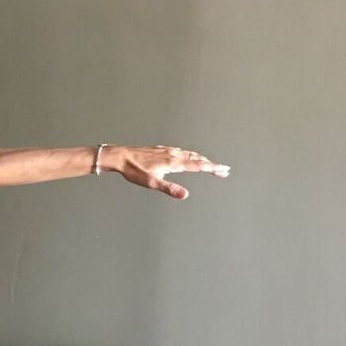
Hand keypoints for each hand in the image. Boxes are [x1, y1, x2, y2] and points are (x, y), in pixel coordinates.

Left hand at [110, 145, 229, 200]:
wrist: (120, 156)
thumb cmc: (133, 170)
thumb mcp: (152, 183)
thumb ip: (170, 189)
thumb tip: (185, 195)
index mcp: (173, 162)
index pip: (198, 165)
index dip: (212, 168)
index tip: (224, 170)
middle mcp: (173, 154)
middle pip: (197, 159)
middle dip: (211, 165)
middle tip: (223, 170)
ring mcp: (167, 151)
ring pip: (189, 154)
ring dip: (202, 160)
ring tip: (210, 165)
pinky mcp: (161, 150)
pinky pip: (181, 151)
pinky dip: (190, 155)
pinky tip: (187, 156)